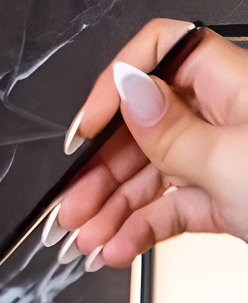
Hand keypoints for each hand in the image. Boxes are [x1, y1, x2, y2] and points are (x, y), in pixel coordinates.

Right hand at [50, 20, 247, 268]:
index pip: (158, 53)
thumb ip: (168, 129)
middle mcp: (225, 116)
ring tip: (84, 240)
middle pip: (141, 126)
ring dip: (109, 209)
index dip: (115, 85)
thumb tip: (126, 86)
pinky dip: (137, 231)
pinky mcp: (225, 200)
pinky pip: (168, 208)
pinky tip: (116, 249)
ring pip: (148, 174)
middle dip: (99, 171)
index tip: (87, 129)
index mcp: (232, 84)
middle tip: (69, 205)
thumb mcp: (231, 162)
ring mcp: (223, 159)